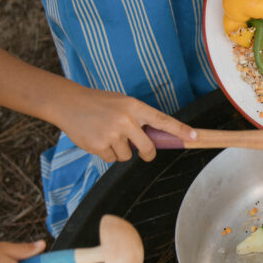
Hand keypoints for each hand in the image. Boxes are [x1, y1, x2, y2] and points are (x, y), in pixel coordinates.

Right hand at [54, 86, 196, 163]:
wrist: (68, 103)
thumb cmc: (100, 104)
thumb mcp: (122, 104)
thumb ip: (139, 119)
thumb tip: (156, 140)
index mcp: (133, 107)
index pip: (162, 120)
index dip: (180, 130)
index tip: (195, 137)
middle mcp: (125, 120)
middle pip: (148, 148)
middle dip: (146, 153)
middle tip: (141, 151)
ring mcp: (112, 133)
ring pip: (128, 156)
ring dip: (120, 151)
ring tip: (107, 134)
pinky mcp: (99, 145)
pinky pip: (112, 159)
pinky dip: (106, 153)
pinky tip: (97, 139)